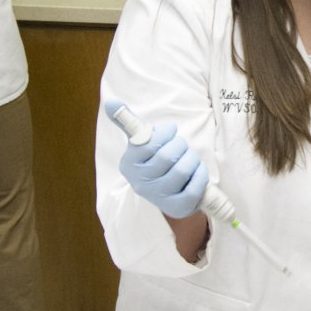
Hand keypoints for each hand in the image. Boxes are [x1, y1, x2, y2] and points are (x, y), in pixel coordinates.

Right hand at [108, 103, 208, 217]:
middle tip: (181, 146)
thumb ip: (127, 121)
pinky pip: (194, 187)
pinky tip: (197, 171)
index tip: (170, 131)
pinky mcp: (177, 207)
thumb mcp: (141, 141)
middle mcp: (140, 183)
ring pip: (182, 170)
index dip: (165, 133)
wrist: (165, 192)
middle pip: (168, 156)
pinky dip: (200, 175)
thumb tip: (110, 102)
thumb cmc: (154, 160)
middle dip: (180, 145)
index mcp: (129, 164)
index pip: (149, 143)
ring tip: (189, 158)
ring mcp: (158, 197)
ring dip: (192, 158)